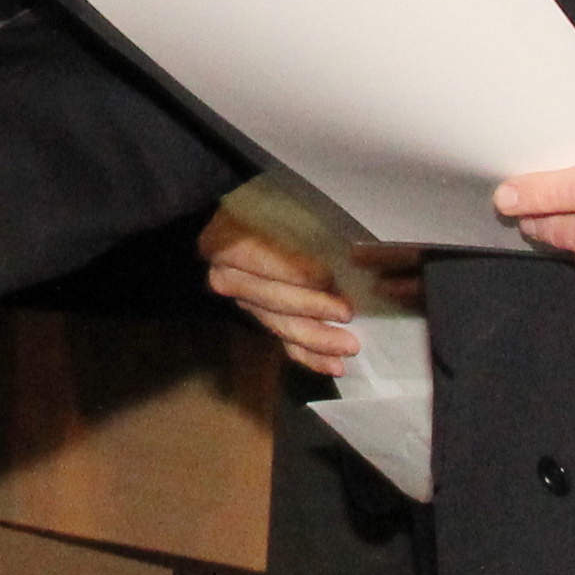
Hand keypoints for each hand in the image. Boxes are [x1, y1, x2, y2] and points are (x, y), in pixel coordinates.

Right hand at [199, 206, 423, 374]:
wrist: (229, 225)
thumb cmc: (259, 208)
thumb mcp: (271, 207)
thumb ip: (293, 224)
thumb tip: (338, 243)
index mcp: (226, 244)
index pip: (260, 260)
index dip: (293, 270)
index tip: (325, 277)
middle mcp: (229, 279)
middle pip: (272, 299)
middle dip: (311, 309)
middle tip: (345, 313)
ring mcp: (244, 303)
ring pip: (280, 326)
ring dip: (316, 339)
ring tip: (348, 347)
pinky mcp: (259, 319)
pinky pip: (282, 342)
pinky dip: (309, 357)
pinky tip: (334, 367)